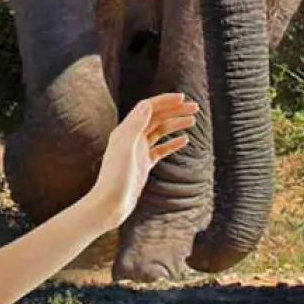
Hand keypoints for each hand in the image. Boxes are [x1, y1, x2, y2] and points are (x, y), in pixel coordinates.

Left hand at [85, 90, 200, 228]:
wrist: (109, 205)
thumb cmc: (115, 178)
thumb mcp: (125, 148)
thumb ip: (135, 125)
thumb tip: (148, 105)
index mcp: (126, 131)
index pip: (148, 108)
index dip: (165, 101)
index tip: (183, 99)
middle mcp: (131, 138)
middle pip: (156, 117)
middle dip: (175, 110)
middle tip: (194, 107)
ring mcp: (137, 151)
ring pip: (160, 132)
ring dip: (176, 124)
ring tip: (192, 120)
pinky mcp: (143, 164)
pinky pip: (160, 149)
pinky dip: (172, 143)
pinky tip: (184, 141)